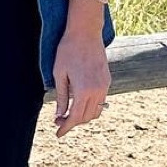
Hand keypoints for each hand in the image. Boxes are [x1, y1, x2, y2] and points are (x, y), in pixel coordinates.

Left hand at [53, 20, 110, 137]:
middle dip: (73, 122)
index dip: (66, 128)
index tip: (58, 134)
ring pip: (96, 111)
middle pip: (87, 117)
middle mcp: (97, 91)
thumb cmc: (68, 51)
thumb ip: (60, 97)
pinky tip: (79, 101)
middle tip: (59, 120)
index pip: (75, 117)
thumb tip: (59, 116)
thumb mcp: (59, 74)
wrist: (86, 32)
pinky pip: (101, 101)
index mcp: (84, 90)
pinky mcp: (107, 80)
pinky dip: (91, 106)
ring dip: (83, 116)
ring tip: (69, 112)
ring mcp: (105, 86)